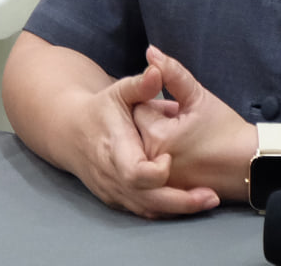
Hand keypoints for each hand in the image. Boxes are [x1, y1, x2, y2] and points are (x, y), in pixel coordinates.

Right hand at [68, 63, 221, 218]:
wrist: (70, 132)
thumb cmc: (100, 110)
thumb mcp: (118, 92)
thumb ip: (141, 84)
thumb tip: (157, 69)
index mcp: (113, 148)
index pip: (135, 173)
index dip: (155, 172)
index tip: (170, 159)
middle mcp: (111, 174)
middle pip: (147, 199)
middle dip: (181, 201)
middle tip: (211, 197)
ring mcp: (113, 190)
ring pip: (147, 210)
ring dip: (179, 209)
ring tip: (208, 200)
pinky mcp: (116, 200)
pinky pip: (143, 212)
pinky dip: (166, 211)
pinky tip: (188, 203)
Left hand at [132, 45, 254, 203]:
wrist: (252, 165)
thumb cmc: (227, 129)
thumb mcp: (199, 96)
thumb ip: (172, 72)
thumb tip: (150, 51)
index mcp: (157, 136)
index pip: (138, 107)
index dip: (157, 104)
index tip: (177, 111)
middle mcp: (152, 160)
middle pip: (135, 129)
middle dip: (153, 122)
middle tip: (180, 125)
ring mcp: (159, 179)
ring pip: (142, 149)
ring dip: (155, 140)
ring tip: (182, 140)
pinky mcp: (166, 190)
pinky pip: (151, 168)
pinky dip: (160, 159)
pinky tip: (182, 155)